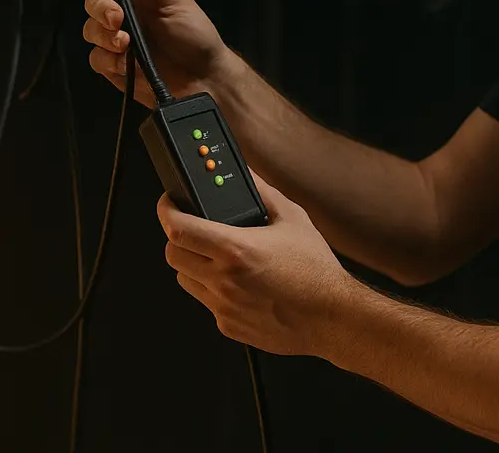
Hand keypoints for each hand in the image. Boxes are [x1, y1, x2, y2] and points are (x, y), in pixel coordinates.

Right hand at [79, 0, 229, 104]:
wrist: (203, 78)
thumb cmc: (194, 33)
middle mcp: (123, 12)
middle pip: (91, 1)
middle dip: (100, 7)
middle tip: (117, 18)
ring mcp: (116, 39)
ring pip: (90, 30)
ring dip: (104, 35)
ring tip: (126, 43)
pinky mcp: (113, 66)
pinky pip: (96, 58)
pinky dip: (108, 59)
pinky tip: (126, 63)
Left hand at [157, 173, 361, 357]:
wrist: (331, 317)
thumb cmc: (315, 269)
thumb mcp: (292, 218)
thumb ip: (262, 191)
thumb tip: (244, 172)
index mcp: (236, 250)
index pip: (178, 229)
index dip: (166, 211)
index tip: (169, 203)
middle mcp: (224, 280)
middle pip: (173, 254)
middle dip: (178, 237)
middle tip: (194, 227)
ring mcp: (223, 306)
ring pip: (185, 279)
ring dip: (193, 264)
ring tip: (220, 257)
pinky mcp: (228, 326)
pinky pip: (206, 302)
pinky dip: (213, 289)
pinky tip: (239, 283)